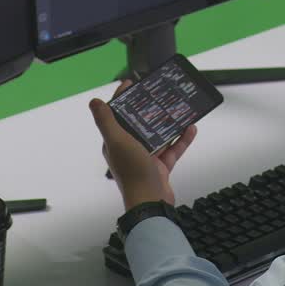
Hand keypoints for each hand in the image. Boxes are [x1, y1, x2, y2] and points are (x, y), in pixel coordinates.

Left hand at [90, 81, 197, 210]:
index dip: (123, 98)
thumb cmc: (132, 174)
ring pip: (159, 134)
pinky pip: (173, 149)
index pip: (117, 114)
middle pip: (140, 123)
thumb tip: (94, 102)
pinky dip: (182, 139)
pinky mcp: (161, 166)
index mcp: (115, 142)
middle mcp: (129, 148)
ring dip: (169, 123)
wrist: (150, 202)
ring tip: (178, 109)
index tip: (132, 83)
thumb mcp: (117, 142)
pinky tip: (190, 129)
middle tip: (160, 94)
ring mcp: (146, 157)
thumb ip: (106, 121)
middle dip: (150, 108)